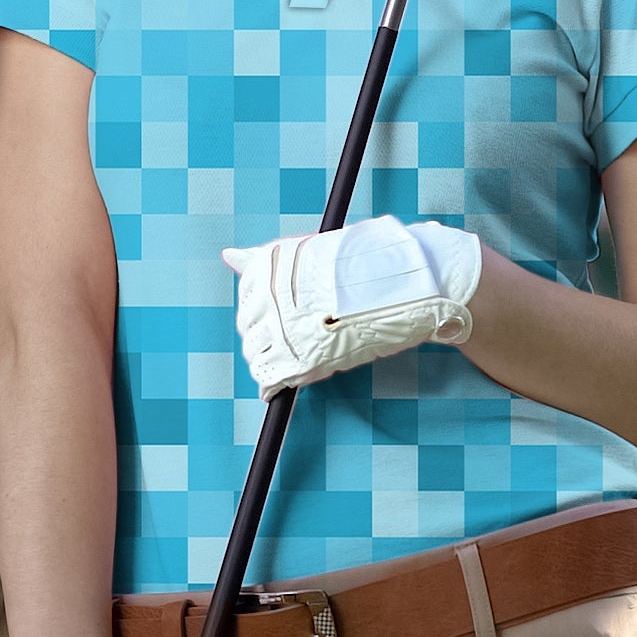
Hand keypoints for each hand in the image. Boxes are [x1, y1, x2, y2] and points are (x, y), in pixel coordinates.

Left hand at [223, 216, 481, 396]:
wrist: (407, 283)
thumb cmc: (365, 266)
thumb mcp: (311, 253)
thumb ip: (267, 260)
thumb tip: (229, 256)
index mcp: (271, 265)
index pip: (247, 299)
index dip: (263, 313)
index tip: (283, 316)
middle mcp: (271, 294)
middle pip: (247, 327)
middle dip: (265, 336)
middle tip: (295, 337)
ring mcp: (285, 327)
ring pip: (256, 354)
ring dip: (270, 359)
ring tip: (299, 355)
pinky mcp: (302, 357)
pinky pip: (270, 378)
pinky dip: (273, 383)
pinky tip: (282, 383)